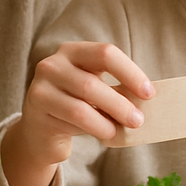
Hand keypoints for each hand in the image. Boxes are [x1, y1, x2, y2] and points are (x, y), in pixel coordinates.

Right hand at [0, 41, 151, 185]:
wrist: (41, 130)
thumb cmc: (78, 105)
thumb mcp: (97, 91)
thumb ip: (118, 90)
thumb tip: (147, 100)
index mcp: (73, 51)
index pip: (105, 54)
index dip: (130, 73)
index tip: (149, 93)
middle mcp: (52, 65)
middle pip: (92, 83)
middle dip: (120, 104)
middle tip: (138, 120)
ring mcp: (39, 88)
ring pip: (80, 108)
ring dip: (107, 122)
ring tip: (120, 130)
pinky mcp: (36, 112)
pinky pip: (70, 124)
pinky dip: (93, 130)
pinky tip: (104, 134)